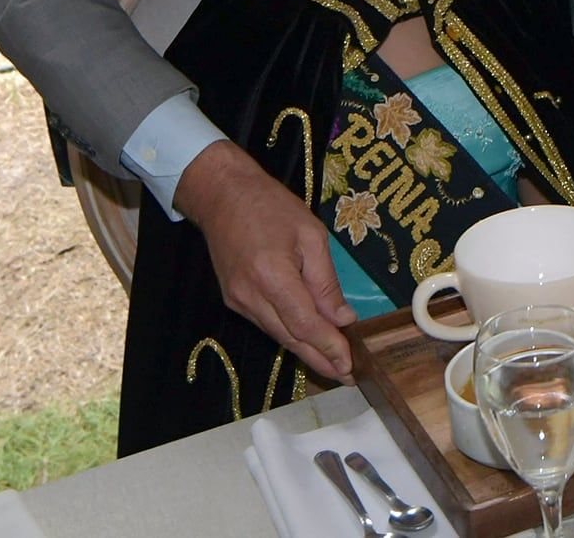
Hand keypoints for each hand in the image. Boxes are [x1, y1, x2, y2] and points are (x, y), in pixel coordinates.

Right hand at [173, 141, 356, 381]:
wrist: (223, 196)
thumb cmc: (272, 207)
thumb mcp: (311, 235)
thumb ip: (325, 281)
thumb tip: (342, 318)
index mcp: (272, 276)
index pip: (305, 324)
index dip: (328, 346)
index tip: (350, 364)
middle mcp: (251, 296)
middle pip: (290, 338)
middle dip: (320, 360)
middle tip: (348, 376)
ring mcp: (238, 301)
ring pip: (277, 334)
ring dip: (306, 351)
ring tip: (334, 365)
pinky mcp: (233, 300)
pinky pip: (267, 323)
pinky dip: (289, 334)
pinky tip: (308, 341)